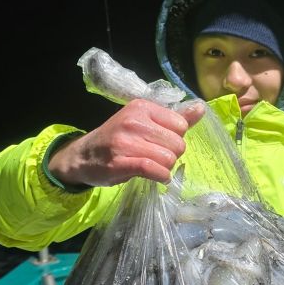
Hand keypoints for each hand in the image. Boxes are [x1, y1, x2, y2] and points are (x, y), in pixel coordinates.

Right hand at [48, 98, 204, 186]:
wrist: (83, 156)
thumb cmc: (117, 138)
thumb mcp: (144, 122)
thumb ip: (174, 118)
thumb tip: (201, 108)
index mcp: (142, 107)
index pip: (180, 125)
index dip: (175, 138)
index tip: (161, 142)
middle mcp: (134, 121)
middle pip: (177, 144)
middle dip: (171, 155)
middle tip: (155, 156)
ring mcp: (125, 142)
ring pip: (168, 159)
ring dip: (165, 168)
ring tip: (153, 166)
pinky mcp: (120, 162)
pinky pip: (153, 170)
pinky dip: (161, 177)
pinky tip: (158, 177)